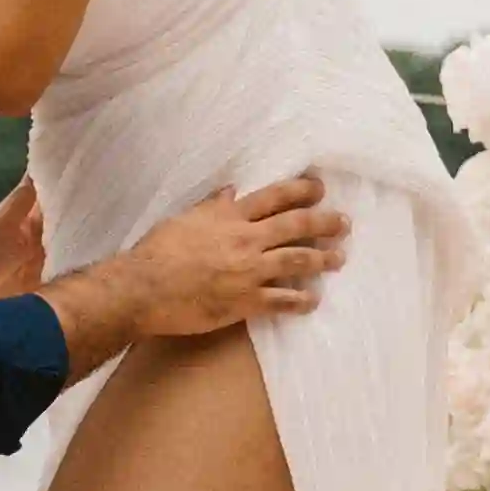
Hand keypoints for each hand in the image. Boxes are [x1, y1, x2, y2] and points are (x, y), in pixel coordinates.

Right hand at [110, 173, 346, 339]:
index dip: (301, 191)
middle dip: (324, 222)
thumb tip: (231, 193)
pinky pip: (282, 300)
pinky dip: (301, 300)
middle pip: (295, 225)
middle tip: (344, 223)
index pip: (274, 197)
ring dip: (323, 258)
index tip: (320, 189)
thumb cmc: (158, 251)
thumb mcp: (185, 220)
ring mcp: (249, 271)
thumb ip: (212, 207)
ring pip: (297, 260)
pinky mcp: (246, 301)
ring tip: (340, 258)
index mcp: (230, 217)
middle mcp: (246, 240)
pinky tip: (313, 301)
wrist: (145, 288)